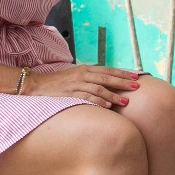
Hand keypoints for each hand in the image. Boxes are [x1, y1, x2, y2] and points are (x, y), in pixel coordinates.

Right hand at [23, 65, 142, 108]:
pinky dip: (99, 101)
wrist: (37, 85)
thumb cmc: (58, 82)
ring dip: (114, 94)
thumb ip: (90, 78)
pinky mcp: (71, 94)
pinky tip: (108, 106)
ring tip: (125, 101)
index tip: (136, 76)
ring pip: (99, 88)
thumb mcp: (76, 76)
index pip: (108, 70)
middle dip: (123, 82)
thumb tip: (107, 83)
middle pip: (107, 77)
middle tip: (136, 86)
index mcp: (85, 69)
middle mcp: (83, 74)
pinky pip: (87, 97)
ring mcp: (77, 84)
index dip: (122, 73)